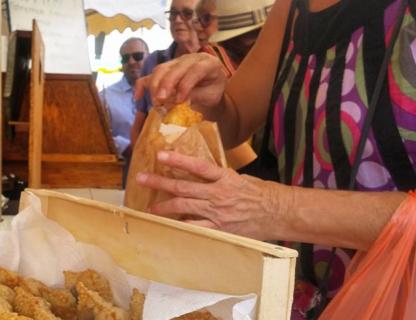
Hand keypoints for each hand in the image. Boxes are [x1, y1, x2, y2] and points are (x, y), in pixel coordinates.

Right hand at [134, 53, 226, 117]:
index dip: (185, 85)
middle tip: (160, 101)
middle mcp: (190, 58)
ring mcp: (176, 62)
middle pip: (174, 68)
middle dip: (165, 84)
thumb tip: (180, 100)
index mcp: (207, 63)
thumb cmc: (213, 90)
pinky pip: (150, 75)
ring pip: (161, 69)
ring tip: (155, 102)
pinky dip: (142, 85)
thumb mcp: (211, 95)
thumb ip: (197, 95)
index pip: (194, 70)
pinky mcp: (165, 69)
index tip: (179, 101)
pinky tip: (137, 96)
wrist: (212, 85)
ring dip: (155, 85)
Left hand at [134, 150, 284, 239]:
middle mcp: (217, 193)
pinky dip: (181, 226)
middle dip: (159, 182)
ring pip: (184, 206)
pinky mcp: (219, 228)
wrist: (280, 213)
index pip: (197, 165)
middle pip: (182, 186)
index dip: (177, 159)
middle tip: (141, 178)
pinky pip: (195, 227)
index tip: (160, 155)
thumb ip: (220, 177)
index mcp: (224, 177)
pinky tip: (168, 226)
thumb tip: (202, 174)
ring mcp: (217, 212)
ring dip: (164, 206)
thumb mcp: (242, 178)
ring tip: (149, 207)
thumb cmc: (263, 194)